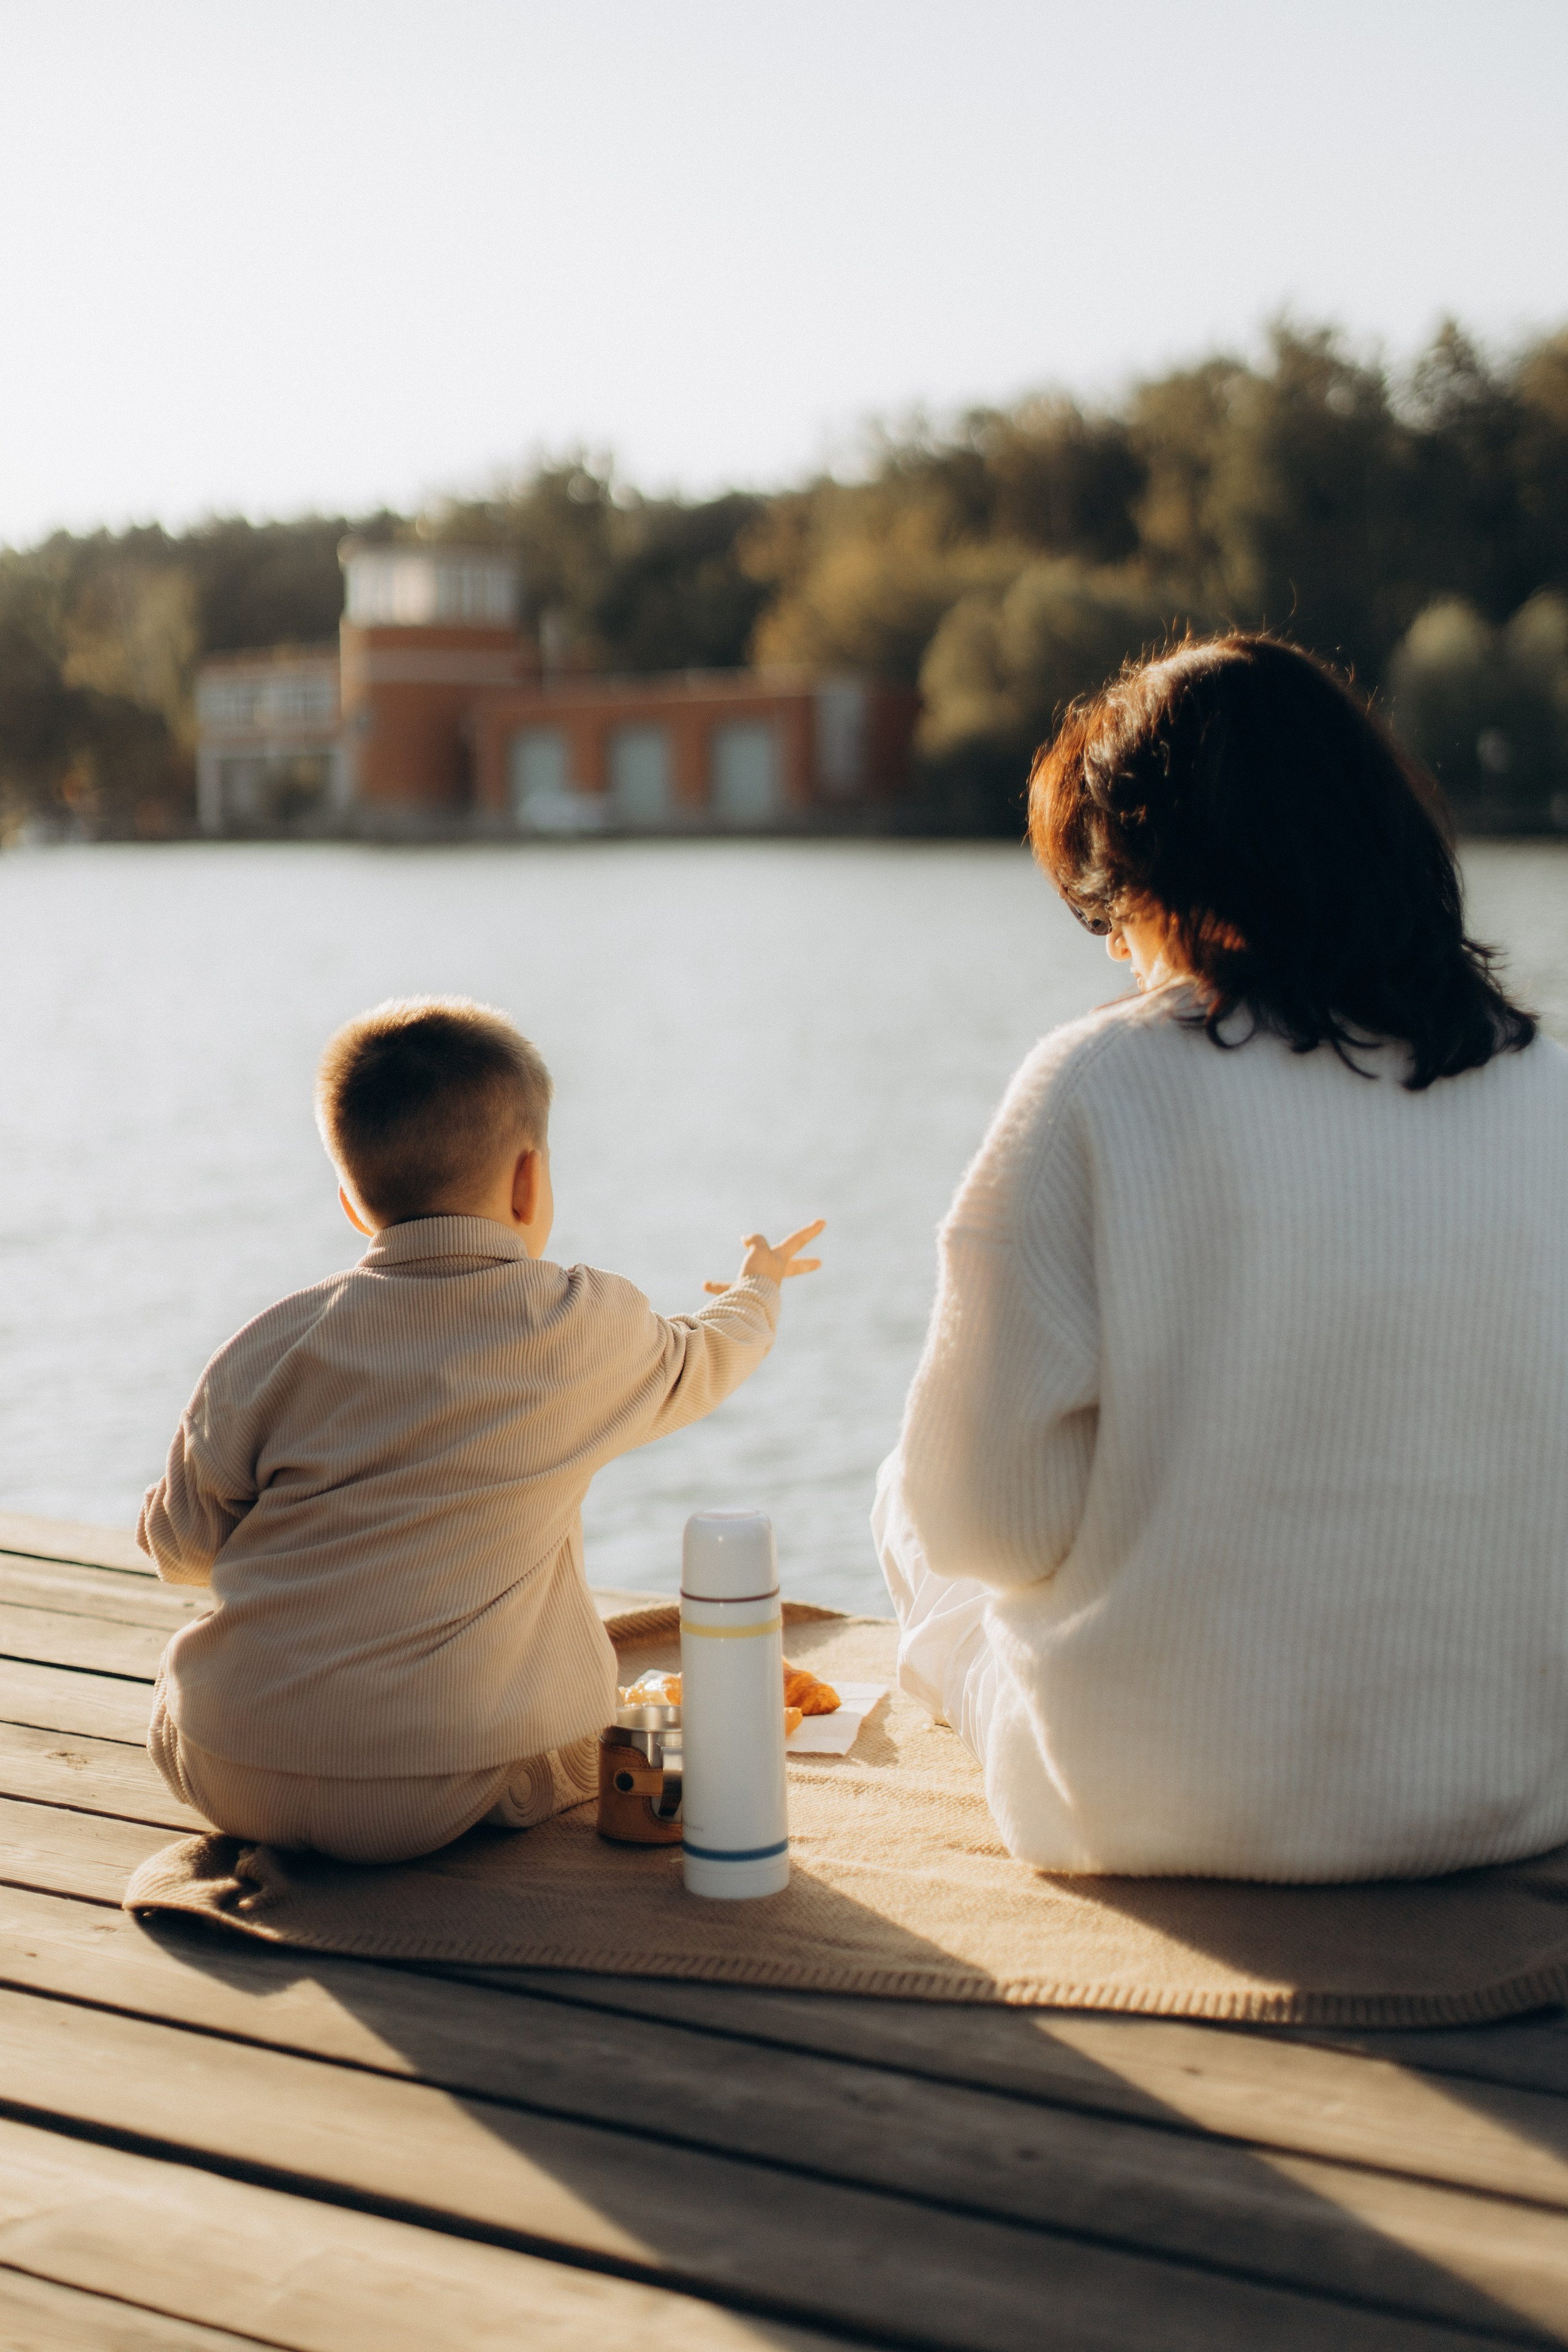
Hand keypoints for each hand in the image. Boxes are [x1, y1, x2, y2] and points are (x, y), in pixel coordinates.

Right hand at [705, 1218, 824, 1293]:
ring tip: (716, 1279)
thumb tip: (748, 1239)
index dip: (810, 1230)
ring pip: (752, 1277)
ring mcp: (762, 1287)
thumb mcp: (759, 1251)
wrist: (749, 1308)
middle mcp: (774, 1275)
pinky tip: (706, 1285)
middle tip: (820, 1263)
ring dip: (741, 1276)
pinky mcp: (747, 1298)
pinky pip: (732, 1290)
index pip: (797, 1241)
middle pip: (793, 1266)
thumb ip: (756, 1241)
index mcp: (780, 1261)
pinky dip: (719, 1287)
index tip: (824, 1222)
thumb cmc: (758, 1277)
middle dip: (805, 1265)